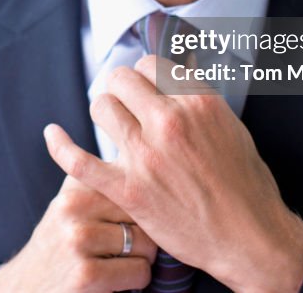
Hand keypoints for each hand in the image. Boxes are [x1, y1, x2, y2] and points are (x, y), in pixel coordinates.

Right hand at [0, 174, 156, 292]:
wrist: (24, 289)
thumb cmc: (61, 247)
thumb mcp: (71, 205)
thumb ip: (98, 179)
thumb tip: (141, 153)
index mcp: (75, 184)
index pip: (134, 183)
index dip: (142, 204)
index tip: (129, 218)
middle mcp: (73, 206)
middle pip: (144, 211)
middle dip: (146, 232)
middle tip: (126, 246)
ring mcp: (78, 239)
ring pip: (147, 243)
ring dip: (142, 260)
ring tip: (120, 263)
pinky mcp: (86, 274)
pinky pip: (140, 272)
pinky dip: (136, 281)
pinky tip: (117, 281)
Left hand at [44, 54, 302, 292]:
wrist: (250, 238)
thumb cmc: (246, 185)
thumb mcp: (232, 126)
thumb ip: (200, 98)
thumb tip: (180, 71)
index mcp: (198, 102)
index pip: (152, 64)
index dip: (146, 75)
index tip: (147, 88)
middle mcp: (170, 121)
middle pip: (122, 79)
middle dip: (122, 88)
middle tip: (128, 105)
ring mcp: (146, 155)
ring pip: (102, 107)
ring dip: (106, 113)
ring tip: (113, 125)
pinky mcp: (129, 189)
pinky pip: (80, 161)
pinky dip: (60, 146)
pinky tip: (52, 134)